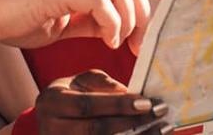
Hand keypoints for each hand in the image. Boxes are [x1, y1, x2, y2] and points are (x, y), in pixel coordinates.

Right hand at [0, 0, 164, 51]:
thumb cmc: (12, 16)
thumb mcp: (60, 20)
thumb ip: (88, 20)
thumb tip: (115, 30)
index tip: (171, 12)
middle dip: (148, 13)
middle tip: (145, 44)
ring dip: (133, 19)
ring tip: (126, 44)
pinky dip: (112, 21)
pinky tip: (109, 40)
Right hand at [33, 70, 171, 134]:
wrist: (50, 123)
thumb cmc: (70, 97)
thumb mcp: (79, 82)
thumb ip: (102, 84)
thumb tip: (128, 92)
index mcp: (51, 102)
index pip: (87, 105)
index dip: (117, 105)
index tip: (147, 102)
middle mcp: (52, 128)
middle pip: (96, 130)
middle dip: (132, 123)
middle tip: (160, 114)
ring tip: (162, 129)